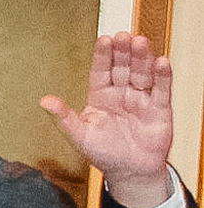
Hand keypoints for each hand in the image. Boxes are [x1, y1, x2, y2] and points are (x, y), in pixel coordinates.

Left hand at [45, 31, 180, 207]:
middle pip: (124, 67)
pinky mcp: (160, 109)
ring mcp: (141, 99)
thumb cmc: (104, 153)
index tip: (104, 39)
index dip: (103, 55)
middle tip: (123, 35)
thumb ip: (63, 118)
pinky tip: (161, 62)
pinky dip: (162, 75)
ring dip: (142, 58)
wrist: (130, 172)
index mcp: (101, 96)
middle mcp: (122, 93)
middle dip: (123, 51)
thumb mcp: (80, 135)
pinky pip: (162, 89)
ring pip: (143, 73)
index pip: (101, 70)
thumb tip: (44, 101)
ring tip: (140, 42)